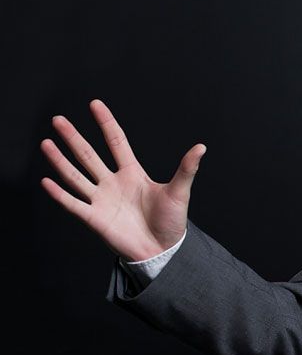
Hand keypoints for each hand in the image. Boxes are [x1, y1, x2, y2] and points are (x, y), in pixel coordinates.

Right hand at [40, 99, 205, 261]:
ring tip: (46, 143)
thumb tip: (201, 147)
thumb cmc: (171, 221)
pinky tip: (46, 181)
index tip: (95, 104)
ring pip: (75, 175)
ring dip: (60, 160)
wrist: (162, 250)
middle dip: (74, 137)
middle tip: (58, 120)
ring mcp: (101, 200)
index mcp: (132, 173)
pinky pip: (73, 204)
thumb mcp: (180, 191)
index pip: (116, 142)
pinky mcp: (94, 219)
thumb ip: (186, 169)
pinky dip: (60, 194)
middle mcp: (113, 183)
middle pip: (89, 155)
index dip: (106, 123)